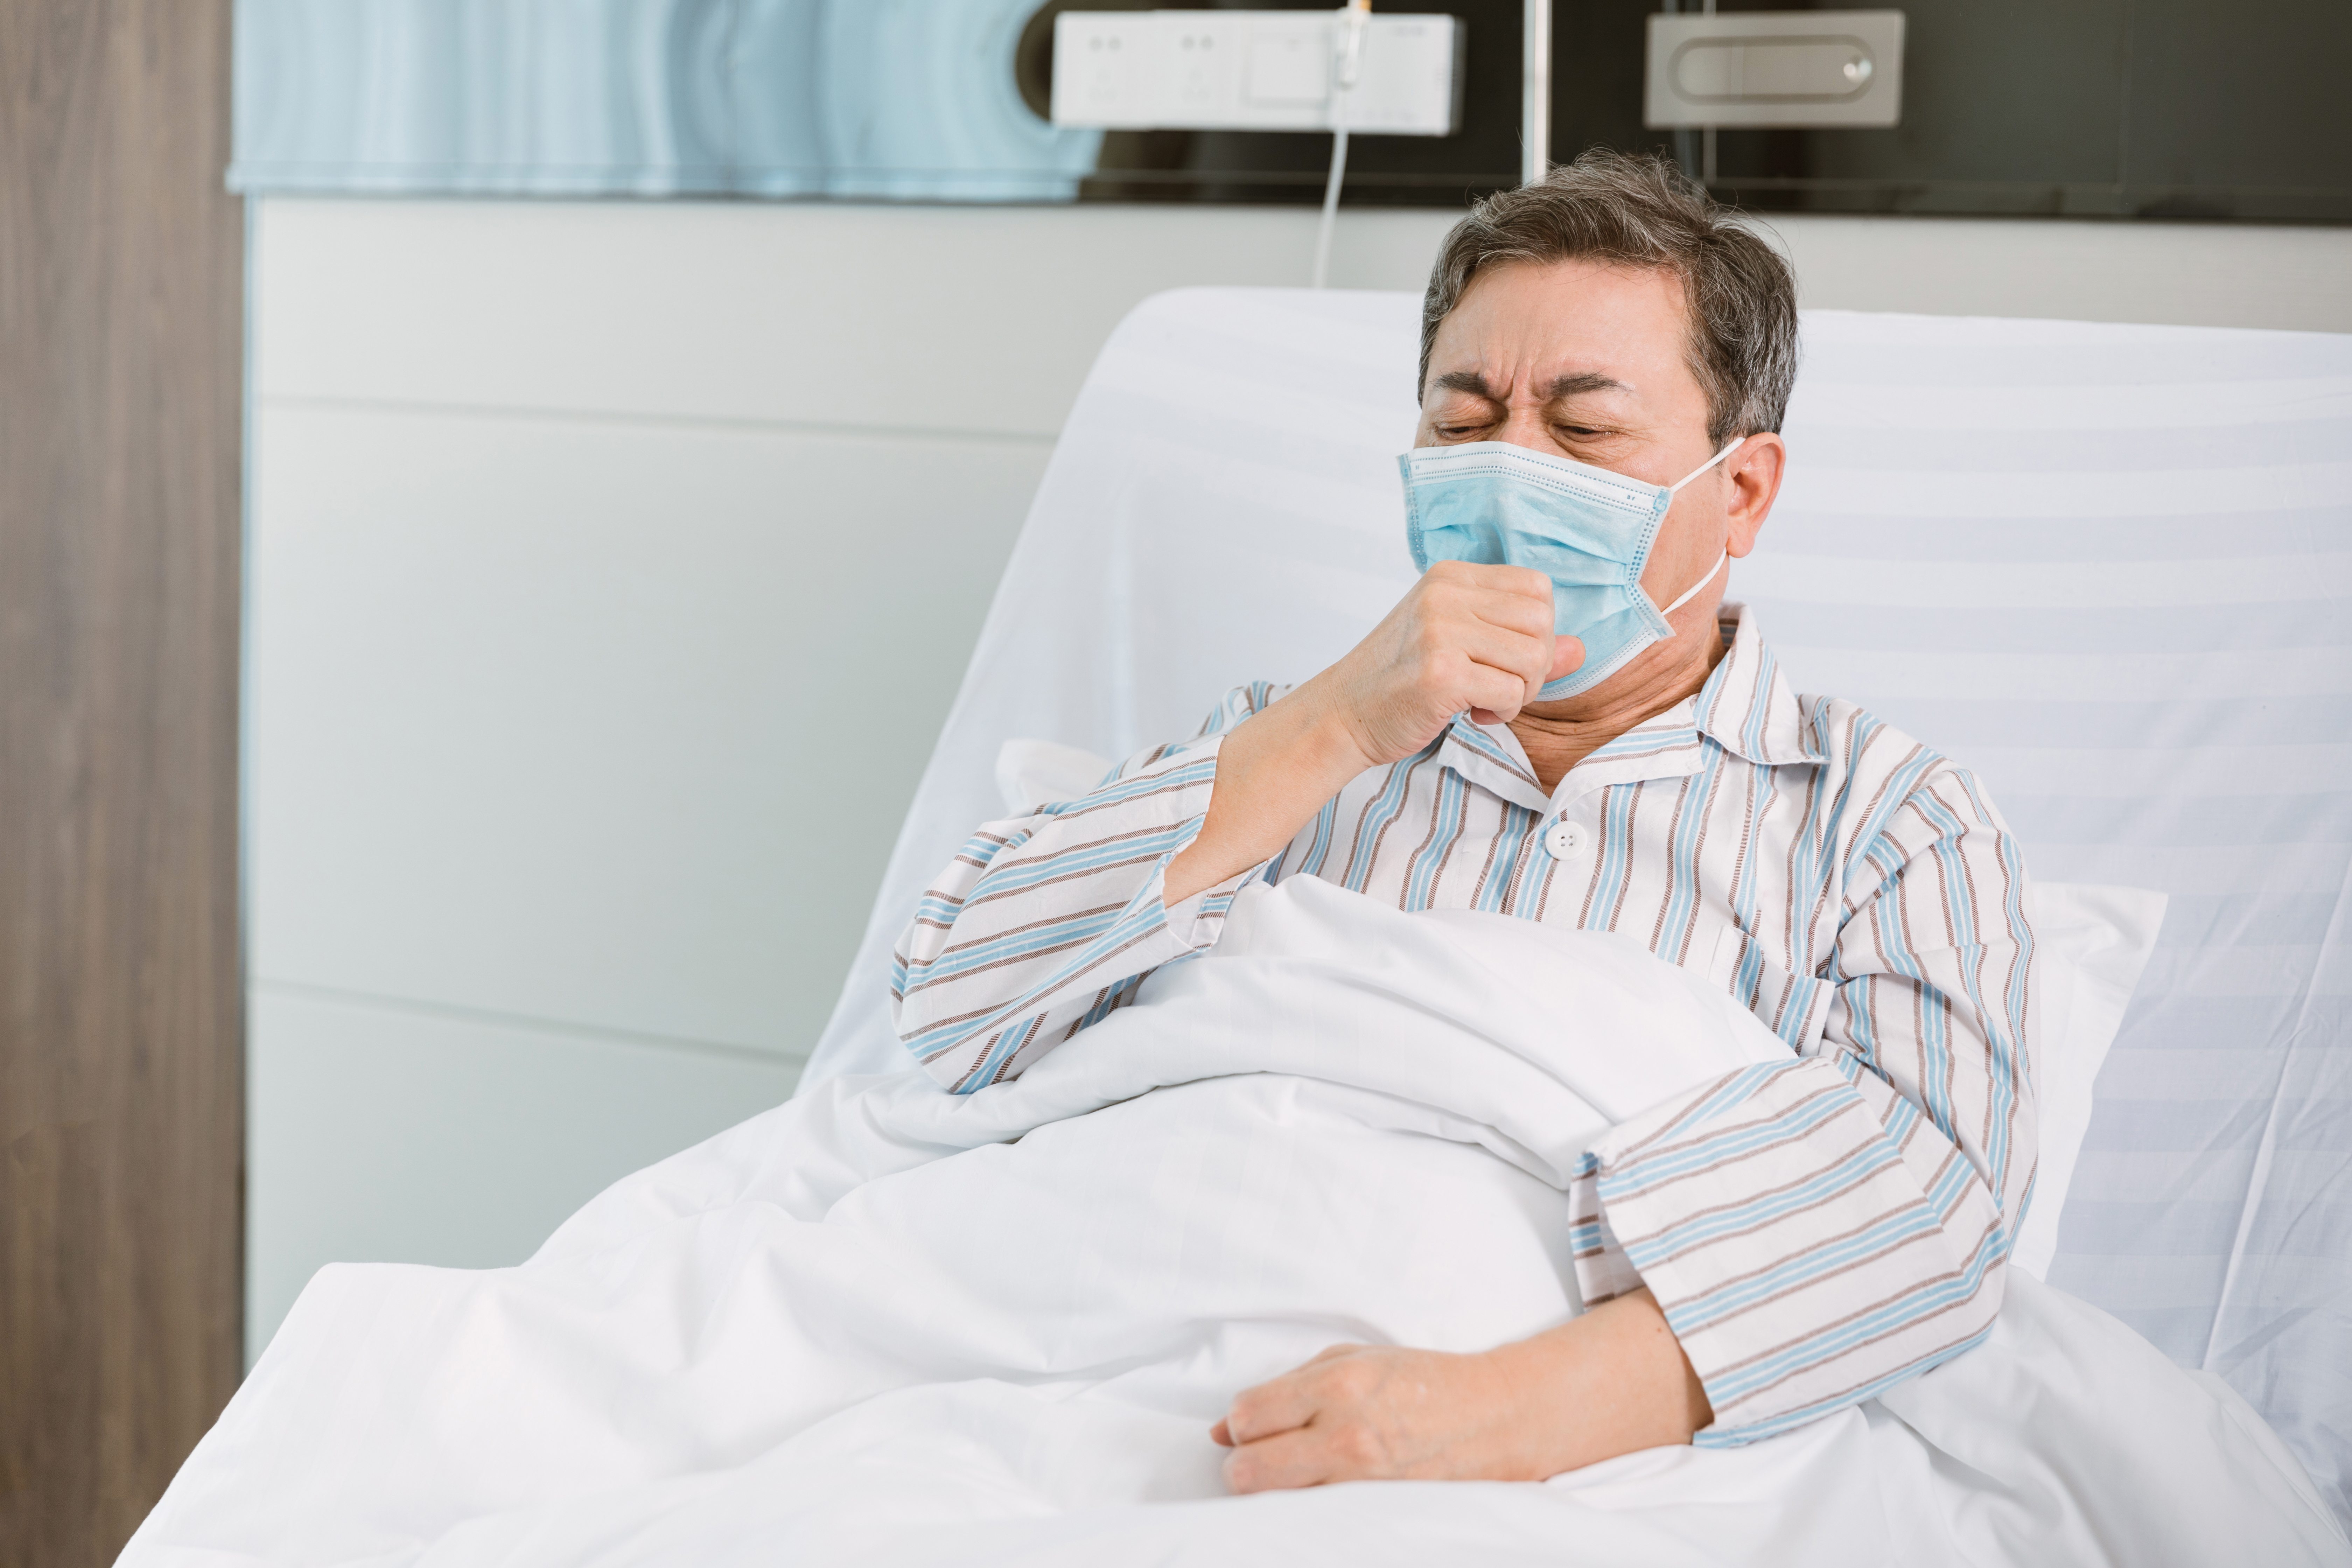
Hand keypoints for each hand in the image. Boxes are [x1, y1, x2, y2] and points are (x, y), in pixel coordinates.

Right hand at [1161, 564, 1579, 906]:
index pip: (1536, 588)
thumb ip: (1517, 642)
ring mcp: (1441, 631)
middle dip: (1533, 665)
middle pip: (1542, 622)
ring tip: (1482, 700)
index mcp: (1450, 577)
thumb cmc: (1400, 682)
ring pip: (1534, 657)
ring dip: (1520, 692)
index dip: (1535, 631)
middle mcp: (1445, 594)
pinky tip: (1471, 713)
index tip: (1501, 657)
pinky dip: (1503, 712)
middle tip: (1497, 686)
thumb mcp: (1458, 646)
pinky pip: (1512, 692)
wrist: (1341, 715)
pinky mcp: (1441, 672)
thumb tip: (1578, 648)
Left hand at [1209, 1289, 1711, 1492]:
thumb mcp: (1349, 1359)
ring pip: (1277, 1503)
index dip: (1244, 1422)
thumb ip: (1285, 1387)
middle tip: (1263, 1457)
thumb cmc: (1415, 1380)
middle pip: (1249, 1471)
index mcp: (1335, 1384)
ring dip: (1274, 1491)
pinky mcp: (1375, 1512)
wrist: (1487, 1416)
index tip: (1257, 1423)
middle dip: (1245, 1465)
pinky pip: (1315, 1521)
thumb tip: (1225, 1429)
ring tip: (1295, 1474)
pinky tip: (1321, 1493)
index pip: (1248, 1416)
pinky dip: (1307, 1510)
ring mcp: (1360, 1482)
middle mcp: (1344, 1435)